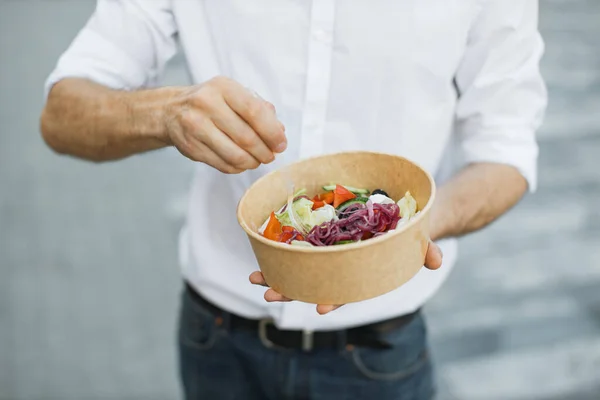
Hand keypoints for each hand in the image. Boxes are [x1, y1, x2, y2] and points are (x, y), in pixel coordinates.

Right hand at [165, 76, 286, 172]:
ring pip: (235, 155)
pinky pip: (223, 164)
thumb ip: (260, 110)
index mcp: (223, 87)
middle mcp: (206, 104)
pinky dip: (238, 167)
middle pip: (246, 137)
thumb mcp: (234, 95)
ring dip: (252, 162)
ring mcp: (196, 127)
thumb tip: (280, 132)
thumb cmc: (212, 102)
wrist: (172, 111)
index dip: (272, 132)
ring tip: (257, 160)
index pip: (254, 111)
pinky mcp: (191, 147)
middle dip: (265, 151)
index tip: (281, 144)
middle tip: (271, 156)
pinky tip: (241, 162)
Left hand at [249, 239, 443, 314]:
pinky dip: (281, 247)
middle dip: (292, 288)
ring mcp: (331, 248)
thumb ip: (425, 249)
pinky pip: (299, 241)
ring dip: (278, 271)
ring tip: (255, 277)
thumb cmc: (410, 228)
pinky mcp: (323, 231)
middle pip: (315, 280)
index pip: (348, 289)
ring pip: (301, 265)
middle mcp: (343, 263)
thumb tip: (435, 261)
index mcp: (363, 271)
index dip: (334, 298)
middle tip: (268, 292)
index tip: (318, 308)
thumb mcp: (420, 237)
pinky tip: (262, 248)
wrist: (403, 209)